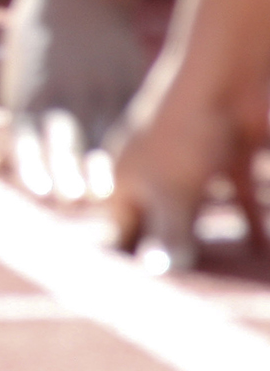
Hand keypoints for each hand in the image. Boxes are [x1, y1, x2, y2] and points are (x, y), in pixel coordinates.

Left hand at [1, 0, 150, 203]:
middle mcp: (63, 96)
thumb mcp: (20, 80)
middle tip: (78, 196)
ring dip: (106, 164)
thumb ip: (24, 122)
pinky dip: (135, 145)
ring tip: (110, 191)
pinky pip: (133, 119)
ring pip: (104, 134)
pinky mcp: (129, 83)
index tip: (43, 190)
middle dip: (72, 169)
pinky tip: (142, 167)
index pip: (30, 140)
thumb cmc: (37, 46)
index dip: (37, 166)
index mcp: (29, 97)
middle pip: (68, 139)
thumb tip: (17, 167)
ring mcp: (99, 90)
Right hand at [109, 54, 268, 273]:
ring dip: (212, 239)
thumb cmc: (185, 132)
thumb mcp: (174, 193)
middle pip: (158, 220)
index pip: (116, 227)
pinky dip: (250, 220)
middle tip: (175, 293)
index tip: (124, 294)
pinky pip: (236, 195)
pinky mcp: (227, 155)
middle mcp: (153, 171)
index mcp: (125, 178)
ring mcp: (191, 162)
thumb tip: (157, 279)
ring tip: (222, 279)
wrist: (228, 76)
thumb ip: (168, 237)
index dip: (119, 259)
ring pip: (198, 209)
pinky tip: (262, 247)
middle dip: (168, 252)